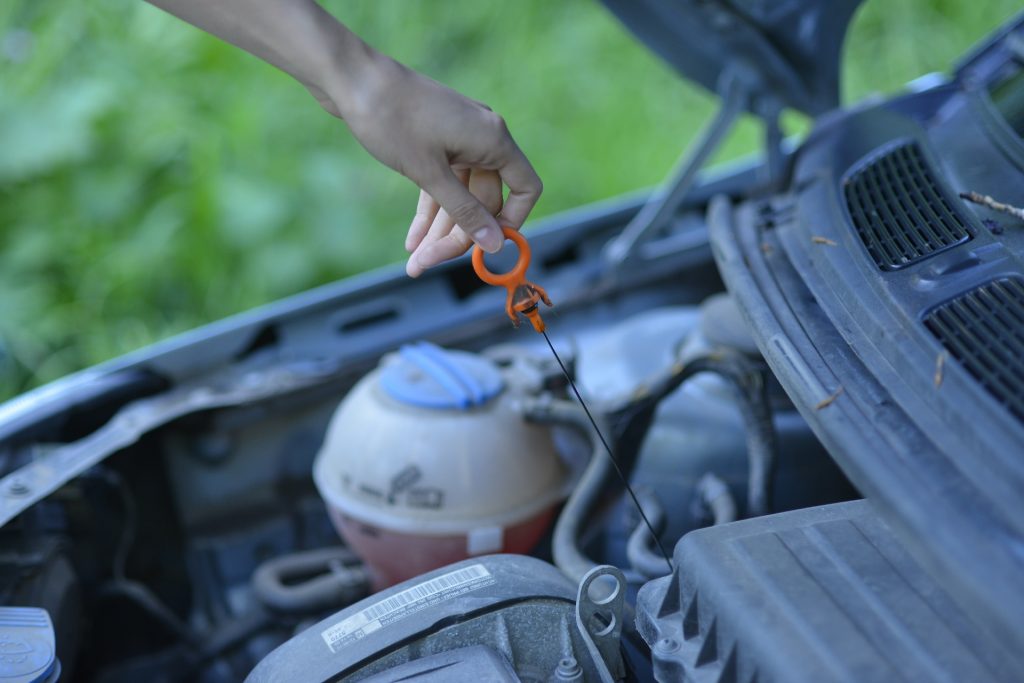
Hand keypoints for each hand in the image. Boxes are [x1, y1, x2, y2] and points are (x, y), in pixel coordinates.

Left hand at [325, 57, 541, 276]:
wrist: (349, 76)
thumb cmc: (391, 119)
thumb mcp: (429, 173)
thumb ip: (465, 210)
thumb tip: (496, 244)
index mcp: (492, 139)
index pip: (524, 189)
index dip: (510, 222)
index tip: (485, 247)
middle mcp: (482, 138)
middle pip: (485, 201)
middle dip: (458, 235)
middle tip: (426, 263)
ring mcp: (457, 139)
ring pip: (460, 196)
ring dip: (439, 230)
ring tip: (414, 261)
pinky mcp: (435, 141)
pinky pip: (441, 184)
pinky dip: (429, 210)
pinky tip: (412, 238)